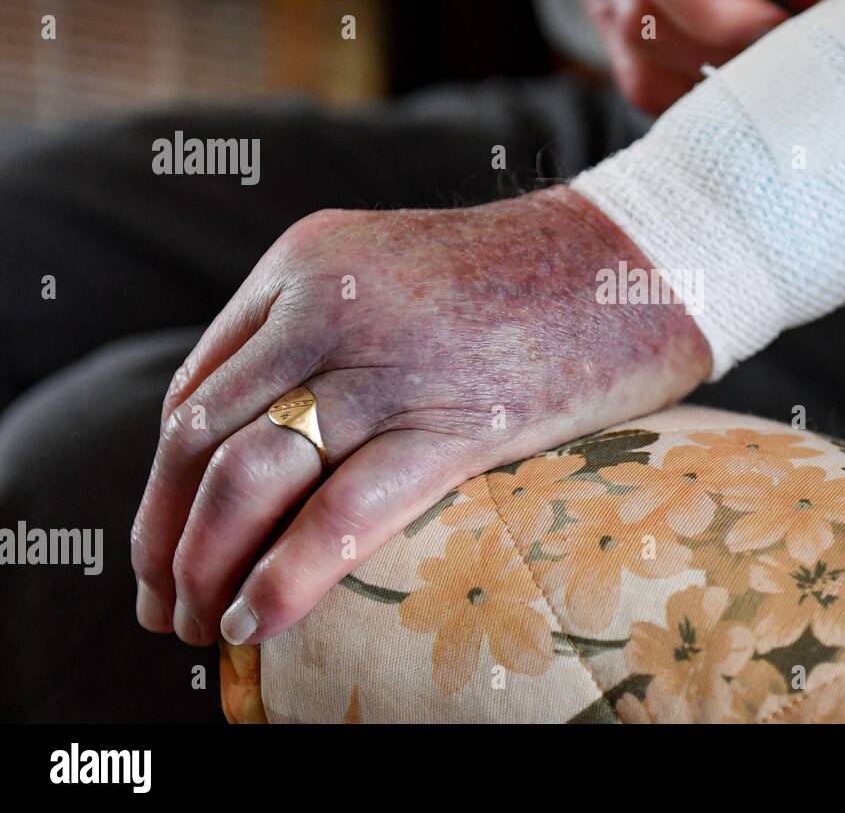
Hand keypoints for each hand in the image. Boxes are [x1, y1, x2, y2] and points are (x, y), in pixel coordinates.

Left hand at [131, 188, 711, 646]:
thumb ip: (328, 333)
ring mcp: (391, 359)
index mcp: (305, 262)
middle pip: (200, 436)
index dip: (166, 483)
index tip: (165, 544)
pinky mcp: (459, 417)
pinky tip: (256, 622)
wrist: (644, 255)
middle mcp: (327, 303)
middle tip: (162, 607)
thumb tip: (280, 441)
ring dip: (205, 565)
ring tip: (203, 626)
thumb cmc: (534, 278)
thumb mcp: (401, 277)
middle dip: (164, 535)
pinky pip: (345, 510)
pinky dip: (286, 576)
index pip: (196, 389)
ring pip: (252, 474)